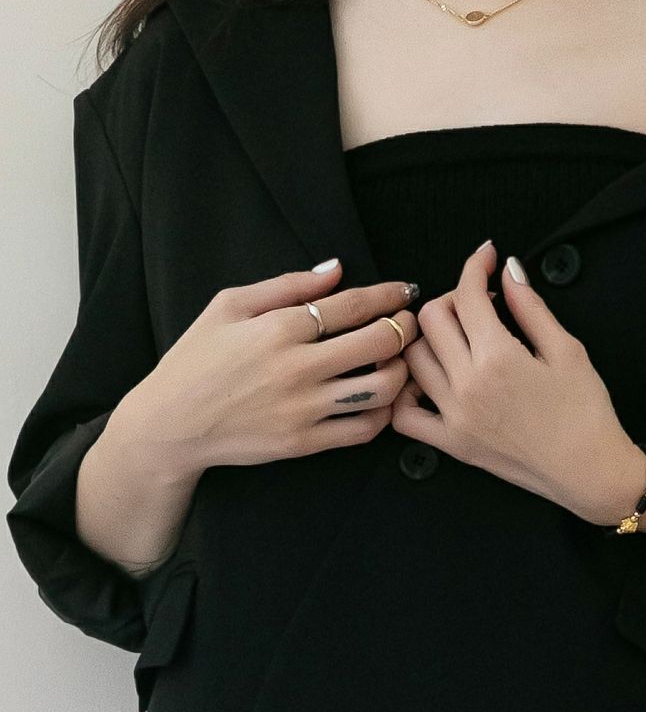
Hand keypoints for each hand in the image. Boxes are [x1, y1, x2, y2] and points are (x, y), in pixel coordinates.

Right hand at [129, 261, 419, 474]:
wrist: (171, 425)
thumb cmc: (196, 359)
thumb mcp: (228, 306)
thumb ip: (286, 285)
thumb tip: (336, 269)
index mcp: (279, 328)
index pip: (353, 304)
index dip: (389, 294)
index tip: (405, 291)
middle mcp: (297, 367)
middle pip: (380, 341)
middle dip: (405, 327)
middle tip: (409, 323)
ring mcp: (304, 408)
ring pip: (382, 387)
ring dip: (401, 370)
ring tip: (397, 361)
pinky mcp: (305, 442)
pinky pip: (365, 429)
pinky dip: (384, 412)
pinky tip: (381, 398)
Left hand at [390, 241, 643, 523]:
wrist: (590, 471)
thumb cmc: (586, 413)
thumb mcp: (567, 349)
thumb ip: (531, 307)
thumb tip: (508, 271)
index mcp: (498, 357)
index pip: (468, 295)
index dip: (475, 266)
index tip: (486, 257)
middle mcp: (467, 385)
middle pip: (432, 319)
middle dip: (454, 297)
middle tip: (480, 302)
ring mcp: (454, 416)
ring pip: (412, 358)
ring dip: (429, 336)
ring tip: (458, 335)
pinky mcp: (452, 443)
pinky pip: (404, 415)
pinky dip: (407, 392)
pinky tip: (430, 380)